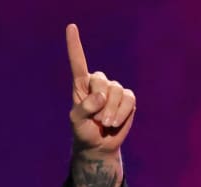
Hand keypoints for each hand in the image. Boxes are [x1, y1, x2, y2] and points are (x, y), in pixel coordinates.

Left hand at [66, 23, 135, 153]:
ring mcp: (114, 90)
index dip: (75, 45)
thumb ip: (85, 108)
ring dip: (110, 111)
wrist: (99, 146)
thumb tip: (102, 96)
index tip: (71, 27)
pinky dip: (122, 113)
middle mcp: (98, 83)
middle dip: (99, 102)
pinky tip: (115, 122)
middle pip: (101, 81)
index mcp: (81, 85)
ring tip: (105, 123)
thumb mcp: (77, 122)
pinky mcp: (128, 98)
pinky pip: (129, 99)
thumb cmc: (84, 132)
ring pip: (116, 91)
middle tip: (96, 120)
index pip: (78, 62)